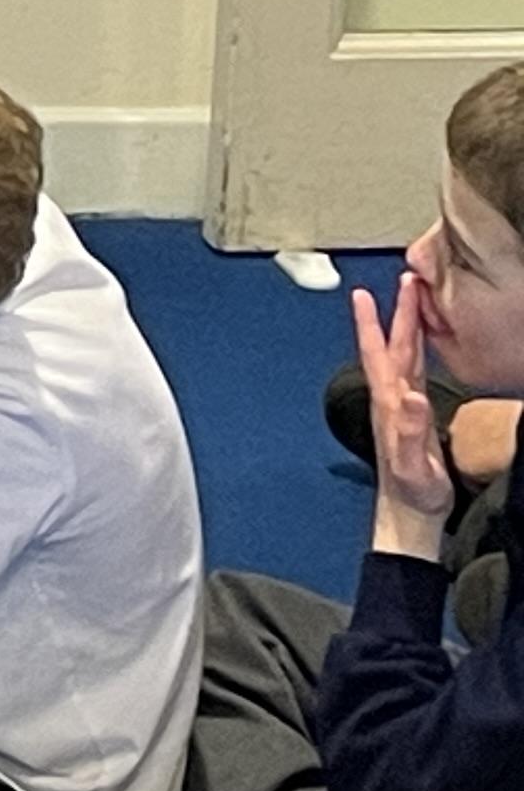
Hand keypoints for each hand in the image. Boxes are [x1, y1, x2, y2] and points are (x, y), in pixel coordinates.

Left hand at [355, 277, 453, 549]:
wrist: (411, 511)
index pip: (378, 355)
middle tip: (408, 278)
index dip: (370, 325)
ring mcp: (403, 404)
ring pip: (407, 354)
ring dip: (410, 325)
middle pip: (396, 346)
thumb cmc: (413, 491)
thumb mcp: (413, 465)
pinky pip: (418, 370)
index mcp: (388, 403)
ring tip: (417, 297)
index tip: (362, 294)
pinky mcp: (417, 413)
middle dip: (400, 312)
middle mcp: (392, 398)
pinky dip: (422, 348)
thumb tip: (412, 396)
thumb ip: (412, 433)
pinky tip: (428, 340)